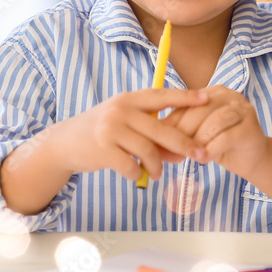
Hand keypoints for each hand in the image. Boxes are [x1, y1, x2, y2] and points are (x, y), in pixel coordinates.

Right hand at [49, 87, 209, 181]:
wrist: (64, 143)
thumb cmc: (103, 131)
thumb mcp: (124, 120)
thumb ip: (150, 130)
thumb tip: (180, 150)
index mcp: (129, 99)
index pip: (162, 95)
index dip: (185, 97)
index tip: (207, 99)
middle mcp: (120, 110)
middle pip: (161, 129)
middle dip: (184, 144)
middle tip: (200, 155)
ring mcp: (111, 129)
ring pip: (148, 151)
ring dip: (158, 166)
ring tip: (158, 173)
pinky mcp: (103, 150)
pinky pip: (132, 167)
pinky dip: (138, 174)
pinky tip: (136, 175)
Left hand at [161, 85, 267, 178]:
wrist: (251, 157)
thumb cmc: (219, 144)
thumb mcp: (196, 135)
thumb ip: (178, 133)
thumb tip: (150, 143)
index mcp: (211, 92)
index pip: (186, 104)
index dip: (170, 123)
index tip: (155, 141)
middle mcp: (228, 95)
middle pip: (199, 110)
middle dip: (182, 133)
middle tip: (170, 152)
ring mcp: (242, 108)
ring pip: (214, 122)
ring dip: (199, 141)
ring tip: (190, 157)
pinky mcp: (251, 126)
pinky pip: (227, 136)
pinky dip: (212, 149)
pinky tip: (204, 159)